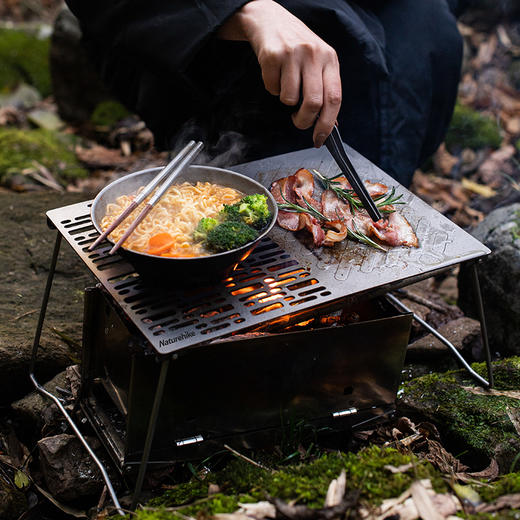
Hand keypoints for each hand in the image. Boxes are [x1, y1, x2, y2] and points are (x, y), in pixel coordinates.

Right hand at [218, 0, 341, 146]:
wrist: (269, 19)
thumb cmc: (296, 47)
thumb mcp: (317, 62)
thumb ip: (325, 89)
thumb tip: (331, 124)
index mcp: (330, 59)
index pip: (334, 98)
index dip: (328, 124)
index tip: (319, 139)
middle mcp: (314, 54)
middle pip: (313, 103)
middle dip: (304, 121)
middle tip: (298, 122)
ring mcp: (292, 54)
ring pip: (289, 99)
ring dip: (285, 101)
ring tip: (286, 85)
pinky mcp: (272, 55)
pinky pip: (272, 89)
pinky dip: (272, 88)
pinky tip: (275, 74)